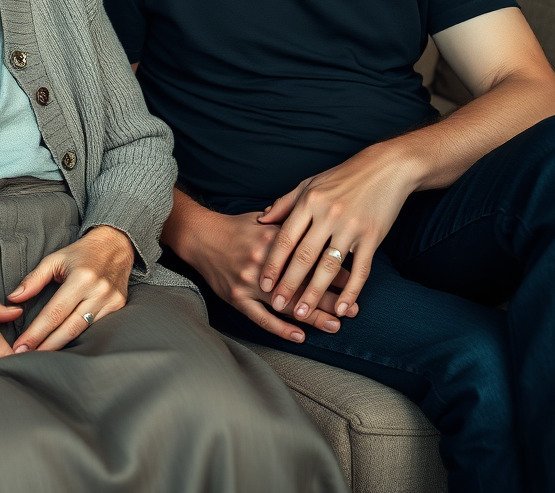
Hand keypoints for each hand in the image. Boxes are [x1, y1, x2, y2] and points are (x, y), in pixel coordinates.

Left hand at [8, 225, 134, 351]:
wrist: (115, 245)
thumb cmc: (81, 253)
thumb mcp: (55, 259)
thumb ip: (34, 279)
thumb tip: (14, 298)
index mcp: (81, 278)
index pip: (54, 313)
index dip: (36, 332)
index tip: (21, 346)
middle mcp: (98, 291)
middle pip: (69, 328)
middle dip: (46, 346)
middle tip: (26, 358)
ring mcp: (111, 301)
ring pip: (82, 332)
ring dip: (61, 346)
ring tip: (41, 357)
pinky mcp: (118, 307)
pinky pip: (95, 329)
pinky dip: (79, 339)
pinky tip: (64, 347)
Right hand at [188, 209, 357, 342]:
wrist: (199, 235)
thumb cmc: (235, 227)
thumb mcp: (263, 219)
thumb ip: (290, 223)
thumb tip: (319, 223)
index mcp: (274, 240)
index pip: (311, 257)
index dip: (334, 270)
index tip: (355, 280)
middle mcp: (263, 262)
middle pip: (303, 283)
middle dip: (330, 297)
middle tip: (354, 310)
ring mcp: (249, 281)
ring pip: (285, 303)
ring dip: (312, 316)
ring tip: (335, 326)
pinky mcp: (236, 297)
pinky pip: (260, 317)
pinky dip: (280, 328)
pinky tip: (299, 336)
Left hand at [258, 146, 416, 321]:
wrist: (386, 168)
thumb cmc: (343, 176)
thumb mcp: (309, 184)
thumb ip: (285, 204)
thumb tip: (262, 221)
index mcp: (309, 201)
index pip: (286, 238)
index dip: (273, 263)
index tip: (263, 283)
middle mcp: (328, 215)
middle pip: (304, 256)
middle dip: (288, 283)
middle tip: (276, 304)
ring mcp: (351, 227)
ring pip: (329, 267)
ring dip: (314, 293)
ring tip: (302, 312)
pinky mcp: (373, 237)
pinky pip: (360, 269)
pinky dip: (351, 291)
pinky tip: (341, 308)